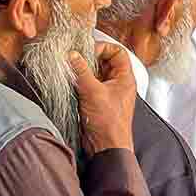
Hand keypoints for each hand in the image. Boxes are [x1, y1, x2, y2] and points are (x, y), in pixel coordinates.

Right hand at [71, 41, 137, 155]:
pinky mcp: (96, 101)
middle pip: (104, 61)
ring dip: (82, 71)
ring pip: (94, 73)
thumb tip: (73, 55)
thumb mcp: (93, 92)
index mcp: (125, 78)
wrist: (106, 147)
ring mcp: (106, 92)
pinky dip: (79, 82)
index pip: (118, 52)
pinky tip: (70, 83)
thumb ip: (82, 71)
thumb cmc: (109, 124)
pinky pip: (87, 85)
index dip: (103, 48)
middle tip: (75, 60)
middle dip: (89, 59)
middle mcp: (117, 83)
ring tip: (71, 72)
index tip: (88, 51)